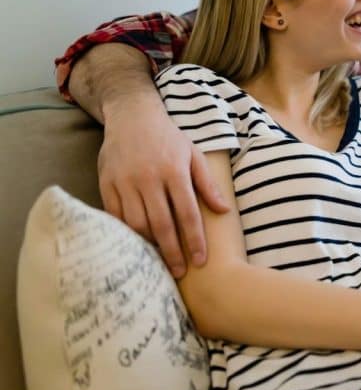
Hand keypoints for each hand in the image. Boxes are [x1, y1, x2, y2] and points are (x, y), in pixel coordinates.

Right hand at [99, 100, 228, 276]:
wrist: (132, 116)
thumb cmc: (169, 138)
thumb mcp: (194, 154)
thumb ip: (208, 183)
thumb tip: (224, 210)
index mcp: (174, 171)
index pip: (188, 213)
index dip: (194, 240)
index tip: (201, 261)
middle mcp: (149, 179)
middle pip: (162, 224)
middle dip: (172, 252)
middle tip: (180, 272)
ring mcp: (125, 182)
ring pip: (137, 223)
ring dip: (149, 246)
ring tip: (159, 262)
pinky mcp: (107, 184)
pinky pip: (115, 216)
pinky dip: (126, 233)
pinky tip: (136, 245)